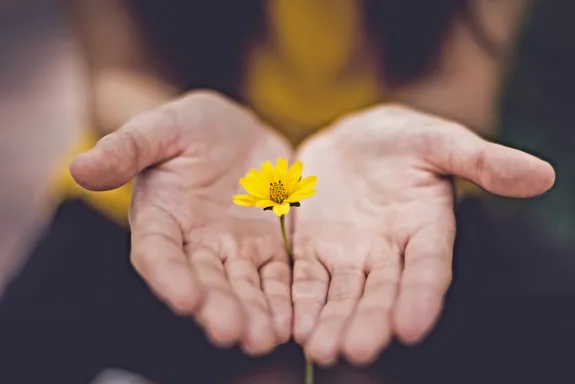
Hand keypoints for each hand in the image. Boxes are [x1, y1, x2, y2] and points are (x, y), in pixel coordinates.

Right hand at [71, 91, 292, 354]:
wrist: (235, 132)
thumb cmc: (189, 127)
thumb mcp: (160, 127)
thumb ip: (127, 148)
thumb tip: (80, 166)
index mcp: (161, 219)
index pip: (158, 254)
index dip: (169, 276)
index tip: (185, 298)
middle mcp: (195, 244)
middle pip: (204, 281)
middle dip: (218, 307)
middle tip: (233, 331)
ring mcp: (234, 249)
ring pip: (243, 287)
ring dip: (254, 313)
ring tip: (266, 336)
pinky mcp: (268, 248)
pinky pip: (277, 277)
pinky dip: (284, 298)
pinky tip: (293, 319)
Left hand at [291, 104, 554, 364]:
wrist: (352, 140)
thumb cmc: (403, 139)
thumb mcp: (439, 141)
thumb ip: (482, 160)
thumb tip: (541, 175)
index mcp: (426, 229)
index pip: (428, 268)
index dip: (422, 296)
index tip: (411, 326)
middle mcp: (389, 253)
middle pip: (381, 292)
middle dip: (369, 322)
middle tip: (356, 350)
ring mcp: (349, 255)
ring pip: (342, 295)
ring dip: (332, 322)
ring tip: (322, 349)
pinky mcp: (313, 250)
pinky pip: (306, 280)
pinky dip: (300, 302)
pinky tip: (293, 326)